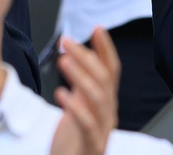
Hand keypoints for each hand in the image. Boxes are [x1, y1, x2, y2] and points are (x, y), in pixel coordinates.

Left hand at [51, 28, 121, 154]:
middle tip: (66, 41)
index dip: (106, 49)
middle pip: (104, 79)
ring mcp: (102, 131)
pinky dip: (75, 107)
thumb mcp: (77, 109)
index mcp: (105, 104)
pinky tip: (61, 93)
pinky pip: (88, 124)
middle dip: (86, 56)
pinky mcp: (92, 147)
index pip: (111, 71)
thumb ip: (81, 86)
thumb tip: (78, 58)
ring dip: (82, 76)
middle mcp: (108, 115)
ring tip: (63, 60)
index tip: (97, 29)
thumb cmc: (72, 144)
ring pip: (99, 98)